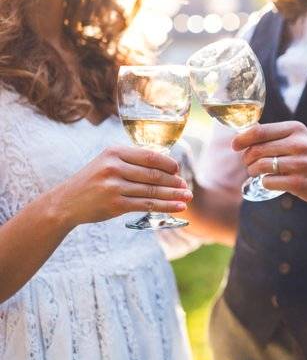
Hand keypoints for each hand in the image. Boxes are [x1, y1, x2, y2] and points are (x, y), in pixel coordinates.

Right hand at [50, 146, 192, 228]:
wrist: (66, 202)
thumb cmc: (93, 181)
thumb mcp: (107, 162)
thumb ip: (132, 161)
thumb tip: (166, 166)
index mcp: (114, 152)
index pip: (150, 156)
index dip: (168, 164)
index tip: (178, 170)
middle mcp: (114, 167)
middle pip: (154, 174)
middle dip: (174, 181)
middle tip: (186, 186)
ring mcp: (114, 187)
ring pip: (152, 190)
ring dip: (174, 195)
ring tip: (187, 197)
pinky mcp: (115, 205)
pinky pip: (147, 205)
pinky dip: (166, 206)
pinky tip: (178, 207)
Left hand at [232, 121, 306, 205]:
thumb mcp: (298, 137)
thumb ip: (275, 134)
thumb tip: (244, 133)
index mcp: (296, 129)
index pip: (260, 131)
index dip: (242, 139)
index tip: (235, 145)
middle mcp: (298, 144)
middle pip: (257, 150)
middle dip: (247, 158)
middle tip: (249, 163)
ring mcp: (299, 164)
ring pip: (260, 166)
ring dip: (253, 171)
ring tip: (256, 172)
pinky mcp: (298, 182)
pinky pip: (268, 182)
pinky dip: (264, 182)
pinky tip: (269, 181)